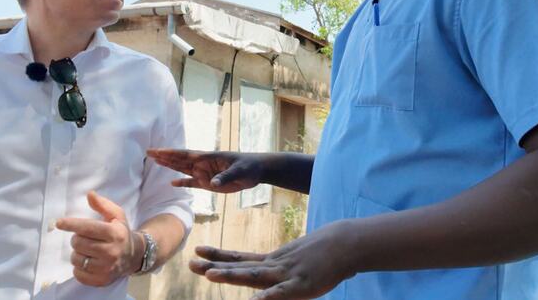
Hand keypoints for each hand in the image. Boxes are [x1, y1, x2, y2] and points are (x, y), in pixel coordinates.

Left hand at [57, 191, 139, 286]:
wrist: (134, 256)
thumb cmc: (121, 233)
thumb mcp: (117, 216)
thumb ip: (103, 205)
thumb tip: (90, 194)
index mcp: (115, 234)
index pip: (88, 228)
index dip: (72, 224)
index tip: (59, 223)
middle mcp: (111, 251)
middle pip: (78, 243)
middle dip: (77, 238)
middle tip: (85, 238)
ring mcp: (106, 268)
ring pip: (76, 258)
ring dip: (77, 253)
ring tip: (87, 250)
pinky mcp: (101, 280)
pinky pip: (78, 273)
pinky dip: (79, 267)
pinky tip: (88, 262)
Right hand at [148, 149, 265, 192]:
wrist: (257, 171)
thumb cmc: (249, 167)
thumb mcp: (239, 171)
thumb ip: (225, 177)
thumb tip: (213, 183)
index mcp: (208, 158)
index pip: (185, 155)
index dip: (170, 153)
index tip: (156, 151)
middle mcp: (203, 165)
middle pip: (180, 160)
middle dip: (164, 157)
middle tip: (149, 153)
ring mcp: (205, 174)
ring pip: (183, 169)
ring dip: (170, 166)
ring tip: (155, 162)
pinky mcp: (209, 184)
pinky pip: (192, 183)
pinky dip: (183, 183)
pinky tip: (172, 184)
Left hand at [190, 222, 358, 299]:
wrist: (347, 243)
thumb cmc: (323, 252)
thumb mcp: (296, 258)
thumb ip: (281, 267)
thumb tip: (268, 277)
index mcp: (273, 261)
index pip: (240, 258)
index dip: (218, 256)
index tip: (198, 250)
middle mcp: (275, 266)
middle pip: (240, 267)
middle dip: (215, 266)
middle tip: (191, 262)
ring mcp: (287, 275)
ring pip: (255, 276)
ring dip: (232, 275)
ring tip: (211, 274)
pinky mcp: (302, 286)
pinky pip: (282, 293)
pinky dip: (269, 297)